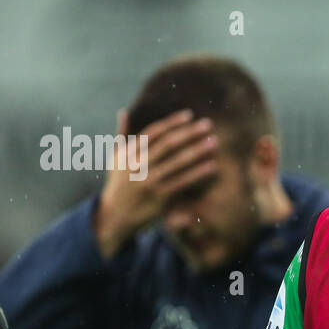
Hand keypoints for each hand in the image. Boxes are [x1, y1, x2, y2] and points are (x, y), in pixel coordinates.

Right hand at [94, 108, 220, 258]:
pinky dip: (198, 173)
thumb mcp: (115, 159)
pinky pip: (182, 182)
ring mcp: (149, 181)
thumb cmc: (118, 184)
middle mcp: (138, 165)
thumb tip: (124, 112)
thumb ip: (122, 136)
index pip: (153, 132)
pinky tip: (212, 165)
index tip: (189, 115)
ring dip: (197, 150)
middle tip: (208, 124)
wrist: (114, 216)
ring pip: (177, 162)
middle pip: (168, 144)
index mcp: (128, 152)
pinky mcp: (159, 197)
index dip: (172, 122)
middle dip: (189, 133)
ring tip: (214, 142)